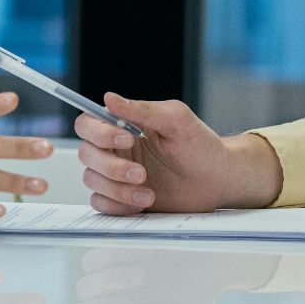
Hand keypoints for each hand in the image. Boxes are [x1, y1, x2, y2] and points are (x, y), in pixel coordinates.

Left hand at [71, 247, 279, 303]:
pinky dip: (120, 249)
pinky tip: (146, 252)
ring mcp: (117, 259)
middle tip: (139, 281)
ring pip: (89, 265)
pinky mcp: (125, 236)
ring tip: (143, 269)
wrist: (216, 257)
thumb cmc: (196, 293)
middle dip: (107, 287)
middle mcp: (114, 286)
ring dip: (112, 268)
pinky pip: (104, 242)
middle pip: (84, 290)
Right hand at [73, 95, 281, 213]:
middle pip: (86, 154)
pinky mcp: (122, 199)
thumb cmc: (201, 146)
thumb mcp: (177, 120)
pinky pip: (101, 204)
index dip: (99, 132)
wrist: (218, 181)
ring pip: (92, 181)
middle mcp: (116, 150)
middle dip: (112, 167)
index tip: (127, 139)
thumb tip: (109, 98)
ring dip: (118, 189)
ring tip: (148, 193)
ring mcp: (117, 176)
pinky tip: (142, 203)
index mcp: (124, 126)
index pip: (88, 124)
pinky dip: (117, 205)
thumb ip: (143, 109)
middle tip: (142, 173)